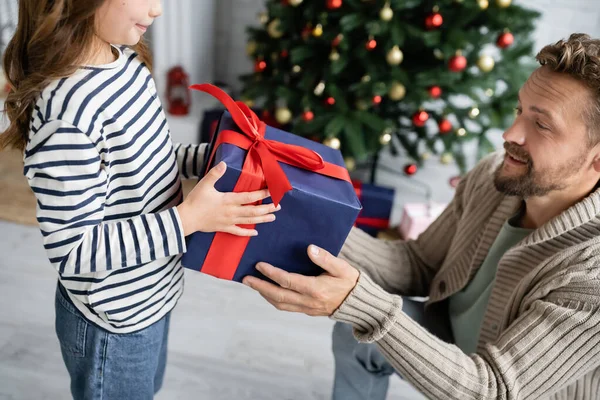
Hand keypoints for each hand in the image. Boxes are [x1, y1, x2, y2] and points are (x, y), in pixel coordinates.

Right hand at [177, 161, 279, 235]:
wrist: (187, 219)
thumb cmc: (195, 201)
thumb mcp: (204, 185)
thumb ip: (215, 174)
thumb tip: (223, 164)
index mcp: (228, 200)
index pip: (249, 197)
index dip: (262, 194)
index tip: (272, 191)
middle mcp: (232, 212)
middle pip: (253, 211)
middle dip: (267, 208)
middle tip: (278, 206)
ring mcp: (229, 221)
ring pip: (249, 221)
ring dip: (262, 219)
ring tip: (273, 217)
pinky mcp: (224, 228)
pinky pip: (238, 232)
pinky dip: (247, 233)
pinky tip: (255, 233)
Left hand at [242, 245, 359, 316]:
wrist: (359, 303)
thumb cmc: (350, 281)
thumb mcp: (341, 267)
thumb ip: (325, 258)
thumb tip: (310, 248)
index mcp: (315, 289)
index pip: (288, 281)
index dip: (272, 273)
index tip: (259, 265)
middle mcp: (308, 301)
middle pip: (278, 296)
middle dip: (260, 287)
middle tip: (246, 279)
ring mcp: (307, 308)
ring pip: (280, 304)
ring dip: (264, 294)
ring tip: (253, 285)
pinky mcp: (307, 311)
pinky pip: (286, 307)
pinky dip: (273, 300)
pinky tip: (268, 292)